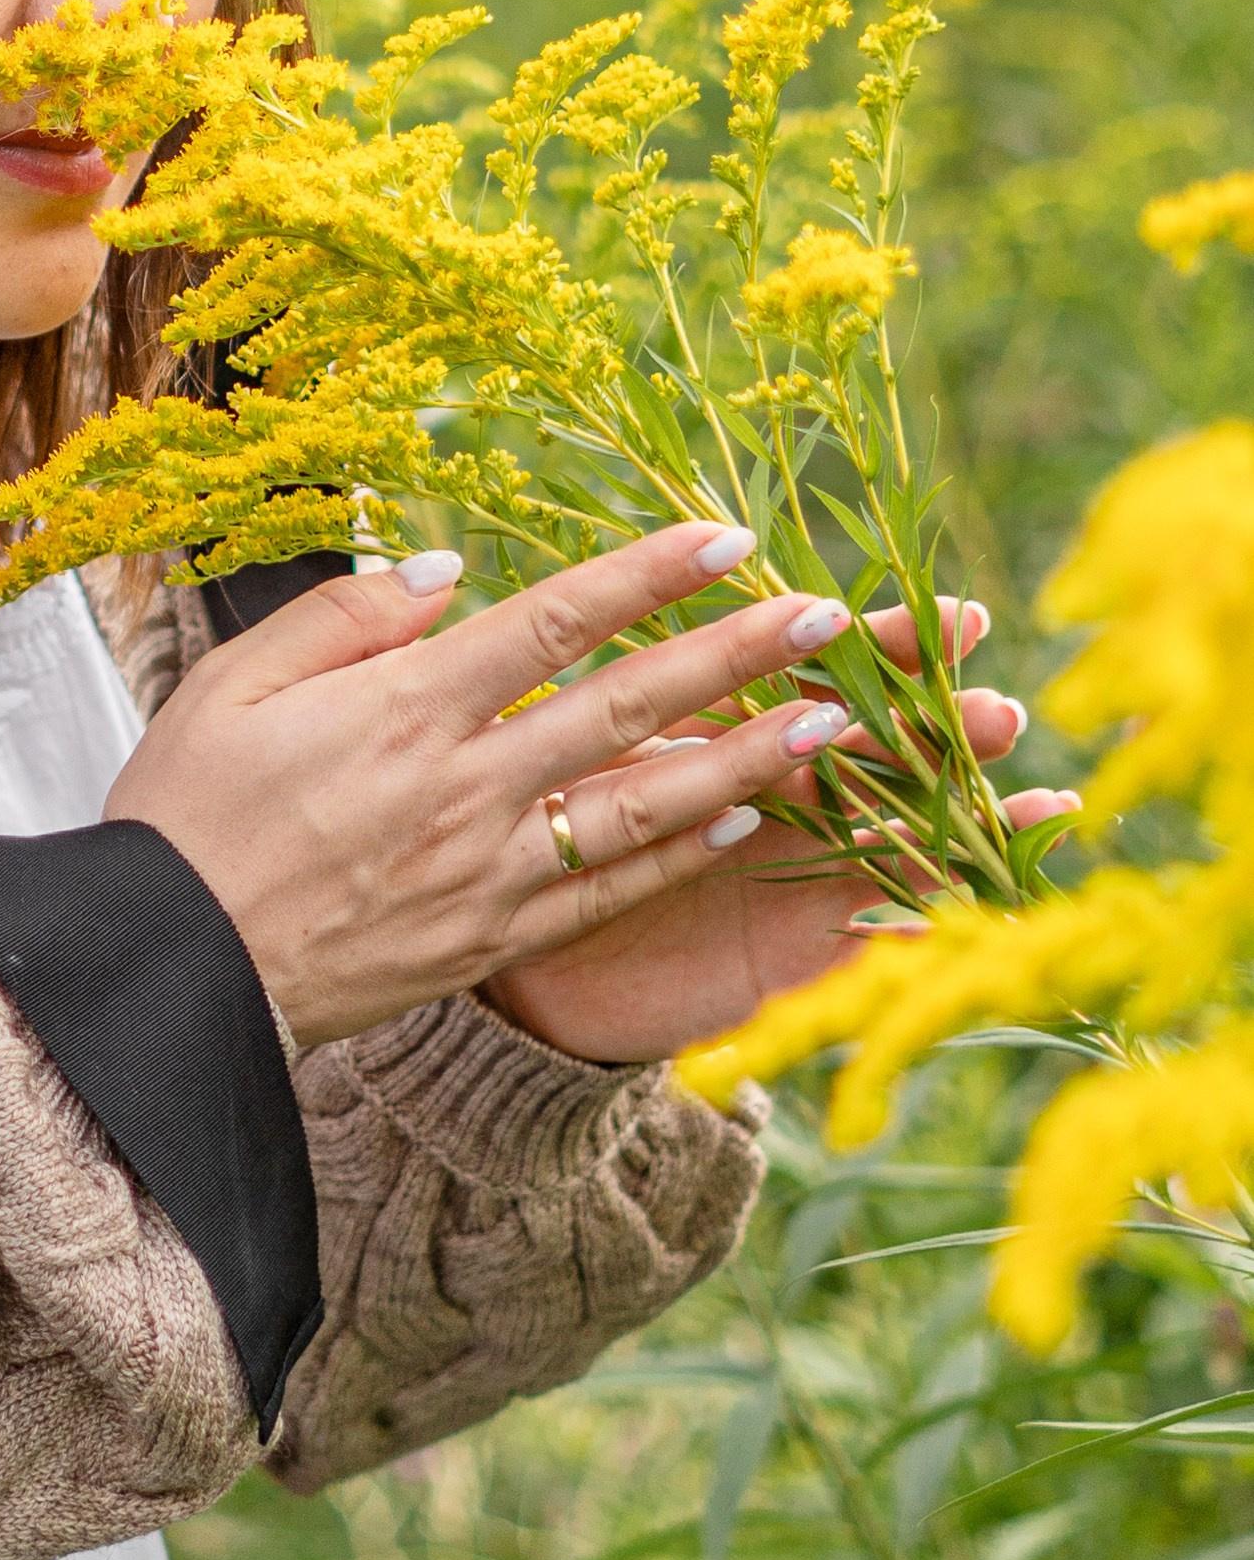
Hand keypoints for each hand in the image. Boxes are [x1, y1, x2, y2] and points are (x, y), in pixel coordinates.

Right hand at [104, 524, 946, 1050]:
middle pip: (623, 704)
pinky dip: (676, 854)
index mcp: (401, 709)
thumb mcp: (231, 684)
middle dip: (736, 655)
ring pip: (639, 804)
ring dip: (744, 758)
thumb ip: (345, 618)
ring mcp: (483, 871)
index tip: (728, 536)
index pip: (550, 621)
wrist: (169, 974)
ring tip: (833, 723)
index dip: (647, 574)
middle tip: (832, 617)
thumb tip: (443, 570)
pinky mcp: (485, 940)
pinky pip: (604, 893)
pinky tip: (740, 821)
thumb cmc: (182, 817)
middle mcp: (461, 787)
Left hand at [483, 596, 1078, 1065]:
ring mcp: (798, 871)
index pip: (823, 674)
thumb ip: (622, 687)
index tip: (957, 617)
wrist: (529, 967)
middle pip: (881, 746)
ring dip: (959, 807)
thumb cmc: (547, 836)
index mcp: (734, 730)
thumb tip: (597, 591)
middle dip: (945, 725)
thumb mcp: (580, 753)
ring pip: (895, 828)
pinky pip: (869, 929)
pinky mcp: (795, 949)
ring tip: (1030, 798)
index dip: (890, 647)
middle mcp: (783, 794)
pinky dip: (923, 911)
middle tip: (998, 710)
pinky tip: (976, 898)